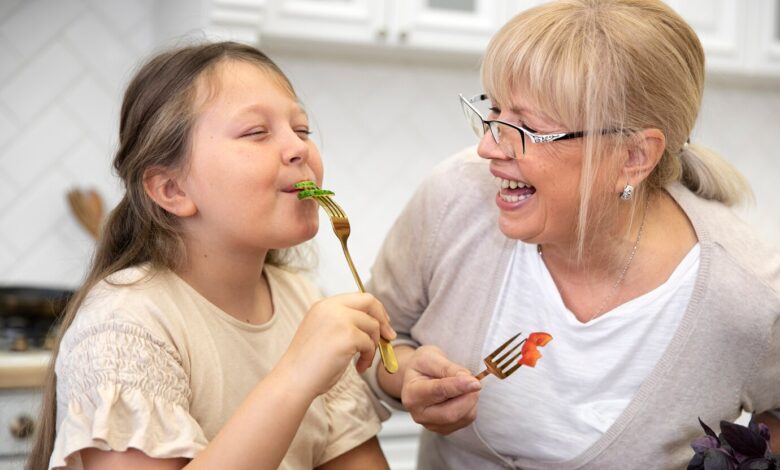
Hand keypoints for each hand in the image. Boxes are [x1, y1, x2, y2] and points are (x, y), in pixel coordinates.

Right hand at [276, 293, 395, 398]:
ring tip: (364, 360)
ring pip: (372, 325)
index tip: (382, 324)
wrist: (294, 380)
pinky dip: (369, 357)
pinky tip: (359, 368)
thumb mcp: (323, 333)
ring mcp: (339, 320)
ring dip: (373, 345)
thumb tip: (374, 323)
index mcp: (323, 305)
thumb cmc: (308, 365)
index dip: (374, 310)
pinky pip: (370, 343)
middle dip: (383, 318)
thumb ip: (342, 323)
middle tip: (389, 336)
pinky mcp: (347, 335)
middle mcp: (331, 307)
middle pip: (369, 301)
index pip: (358, 297)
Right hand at [401, 346, 480, 434]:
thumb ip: (449, 368)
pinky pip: (465, 421)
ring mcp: (431, 424)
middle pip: (451, 413)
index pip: (438, 391)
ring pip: (462, 418)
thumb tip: (469, 380)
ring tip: (465, 386)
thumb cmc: (422, 367)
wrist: (415, 378)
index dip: (459, 387)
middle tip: (474, 382)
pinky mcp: (444, 429)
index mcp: (412, 393)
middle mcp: (419, 413)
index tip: (475, 383)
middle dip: (468, 397)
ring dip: (471, 401)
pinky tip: (462, 396)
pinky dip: (470, 407)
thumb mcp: (431, 357)